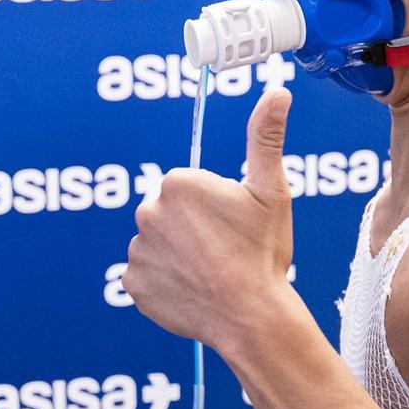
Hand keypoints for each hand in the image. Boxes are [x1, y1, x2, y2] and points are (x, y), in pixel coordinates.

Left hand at [122, 87, 294, 349]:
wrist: (251, 316)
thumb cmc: (262, 254)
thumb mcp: (271, 192)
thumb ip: (266, 137)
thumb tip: (277, 91)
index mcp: (178, 183)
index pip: (188, 189)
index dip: (213, 209)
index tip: (231, 227)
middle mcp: (147, 211)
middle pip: (169, 215)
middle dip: (190, 229)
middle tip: (221, 251)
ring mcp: (137, 250)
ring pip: (157, 245)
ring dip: (176, 255)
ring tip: (208, 272)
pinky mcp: (131, 284)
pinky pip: (146, 275)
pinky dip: (163, 282)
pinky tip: (190, 289)